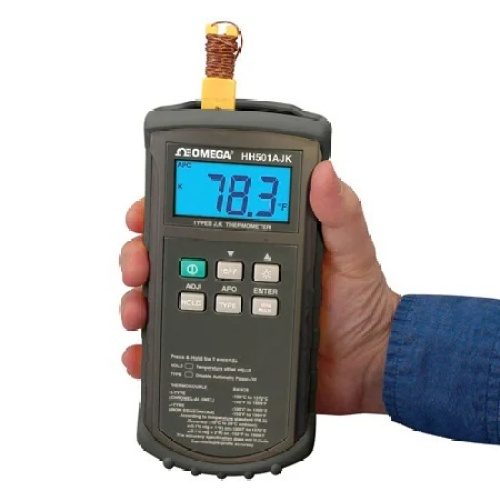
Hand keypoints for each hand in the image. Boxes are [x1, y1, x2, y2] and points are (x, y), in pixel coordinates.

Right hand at [119, 161, 399, 414]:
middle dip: (139, 256)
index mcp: (251, 243)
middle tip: (138, 267)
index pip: (197, 217)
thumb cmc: (359, 303)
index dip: (161, 211)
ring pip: (162, 300)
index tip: (141, 213)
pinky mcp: (220, 347)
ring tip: (137, 313)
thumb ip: (340, 213)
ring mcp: (221, 311)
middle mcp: (229, 272)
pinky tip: (141, 355)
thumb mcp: (351, 250)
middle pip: (167, 256)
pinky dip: (149, 352)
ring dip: (136, 302)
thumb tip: (324, 172)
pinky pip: (175, 347)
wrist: (364, 362)